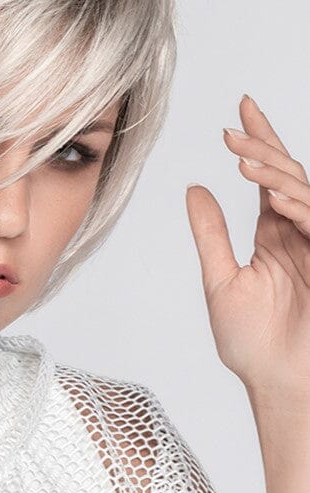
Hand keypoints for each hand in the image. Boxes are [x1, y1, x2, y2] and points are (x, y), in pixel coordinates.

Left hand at [185, 94, 309, 398]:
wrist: (279, 384)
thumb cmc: (252, 346)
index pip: (267, 178)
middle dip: (264, 148)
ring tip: (243, 162)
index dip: (259, 142)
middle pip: (287, 175)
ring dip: (275, 173)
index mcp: (273, 236)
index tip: (242, 107)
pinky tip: (272, 195)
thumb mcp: (221, 280)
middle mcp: (297, 234)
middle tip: (234, 130)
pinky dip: (297, 206)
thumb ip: (212, 233)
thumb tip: (194, 189)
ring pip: (303, 192)